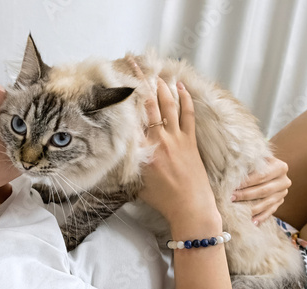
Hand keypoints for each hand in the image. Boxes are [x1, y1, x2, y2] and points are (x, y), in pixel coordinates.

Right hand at [133, 64, 221, 234]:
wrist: (190, 207)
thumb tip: (116, 155)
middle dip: (141, 81)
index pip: (131, 118)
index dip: (124, 98)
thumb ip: (126, 165)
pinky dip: (184, 99)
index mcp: (143, 150)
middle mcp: (159, 139)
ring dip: (161, 86)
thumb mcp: (136, 183)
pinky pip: (187, 114)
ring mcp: (176, 138)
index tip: (116, 84)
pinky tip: (181, 87)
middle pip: (148, 104)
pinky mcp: (190, 141)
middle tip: (134, 63)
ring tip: (155, 72)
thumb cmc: (162, 199)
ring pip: (168, 105)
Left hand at [232, 156, 290, 224]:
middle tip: (231, 198)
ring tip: (239, 212)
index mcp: (280, 167)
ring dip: (252, 208)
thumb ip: (246, 161)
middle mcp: (284, 180)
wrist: (266, 166)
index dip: (246, 182)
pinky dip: (261, 217)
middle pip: (264, 190)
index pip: (261, 176)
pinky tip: (252, 222)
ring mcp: (283, 193)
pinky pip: (271, 211)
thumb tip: (231, 168)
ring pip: (267, 203)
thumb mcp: (254, 158)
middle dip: (246, 195)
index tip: (231, 186)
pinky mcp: (280, 202)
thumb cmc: (255, 161)